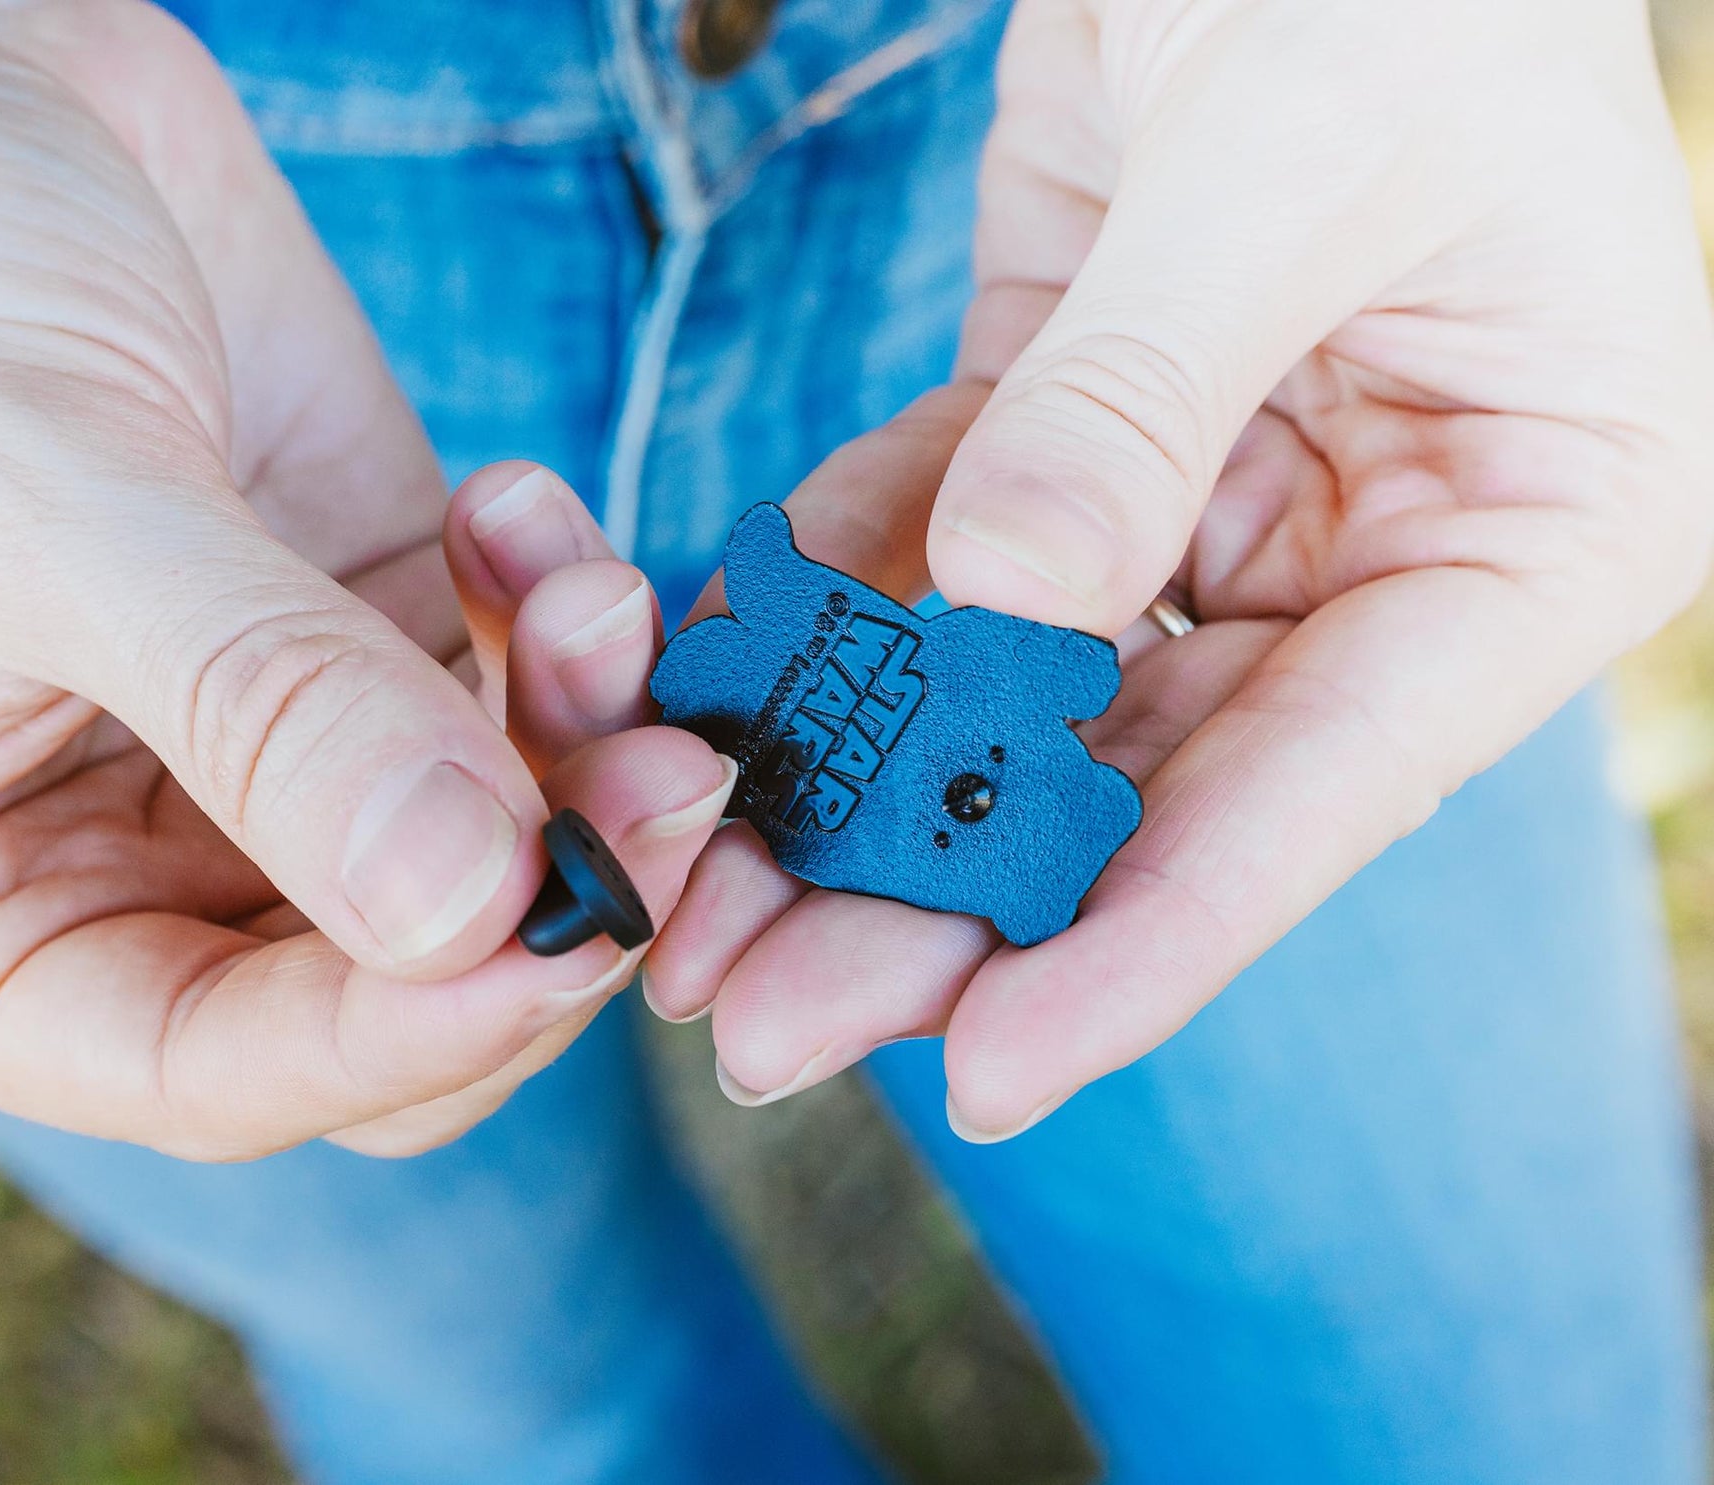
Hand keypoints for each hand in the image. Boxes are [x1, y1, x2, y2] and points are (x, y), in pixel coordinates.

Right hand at [0, 1, 726, 1158]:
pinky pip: (531, 683)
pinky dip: (567, 616)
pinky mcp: (386, 617)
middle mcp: (145, 850)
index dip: (409, 1030)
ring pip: (503, 834)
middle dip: (554, 890)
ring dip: (586, 734)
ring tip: (595, 596)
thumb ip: (256, 708)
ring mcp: (288, 739)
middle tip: (672, 784)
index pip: (228, 1066)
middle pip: (407, 977)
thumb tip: (466, 904)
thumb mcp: (38, 503)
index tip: (567, 939)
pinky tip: (526, 509)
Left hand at [639, 0, 1713, 1137]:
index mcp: (1528, 523)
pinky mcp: (1073, 423)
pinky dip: (825, 615)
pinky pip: (933, 542)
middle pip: (1142, 779)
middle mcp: (1375, 537)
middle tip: (763, 1019)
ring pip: (1019, 692)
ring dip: (854, 793)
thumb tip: (1006, 615)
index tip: (987, 1070)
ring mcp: (1216, 489)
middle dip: (945, 906)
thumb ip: (1145, 401)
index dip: (1149, 942)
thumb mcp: (1298, 156)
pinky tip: (705, 697)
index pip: (1325, 790)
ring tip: (697, 907)